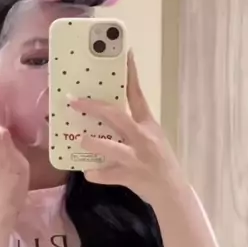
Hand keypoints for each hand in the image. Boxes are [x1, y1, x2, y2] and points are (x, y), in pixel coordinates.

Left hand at [70, 50, 187, 204]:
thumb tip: (106, 115)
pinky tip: (88, 172)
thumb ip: (132, 127)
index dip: (130, 74)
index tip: (124, 54)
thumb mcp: (151, 139)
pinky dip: (96, 174)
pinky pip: (108, 174)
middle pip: (117, 117)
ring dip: (94, 143)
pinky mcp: (131, 176)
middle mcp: (143, 138)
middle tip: (74, 101)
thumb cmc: (160, 162)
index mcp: (148, 125)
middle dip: (94, 108)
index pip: (137, 94)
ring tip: (80, 139)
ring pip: (112, 148)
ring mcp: (137, 158)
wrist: (173, 192)